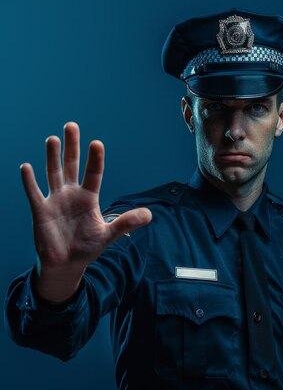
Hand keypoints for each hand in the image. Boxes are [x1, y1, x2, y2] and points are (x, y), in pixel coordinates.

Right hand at [20, 122, 151, 301]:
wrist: (67, 263)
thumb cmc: (88, 247)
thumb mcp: (109, 235)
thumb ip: (126, 222)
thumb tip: (150, 214)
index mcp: (89, 198)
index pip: (93, 173)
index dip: (95, 159)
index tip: (97, 143)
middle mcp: (71, 194)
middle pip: (71, 166)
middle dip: (72, 147)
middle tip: (72, 125)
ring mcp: (55, 201)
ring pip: (53, 174)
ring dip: (52, 157)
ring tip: (53, 139)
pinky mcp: (40, 211)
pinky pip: (34, 193)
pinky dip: (29, 181)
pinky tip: (26, 166)